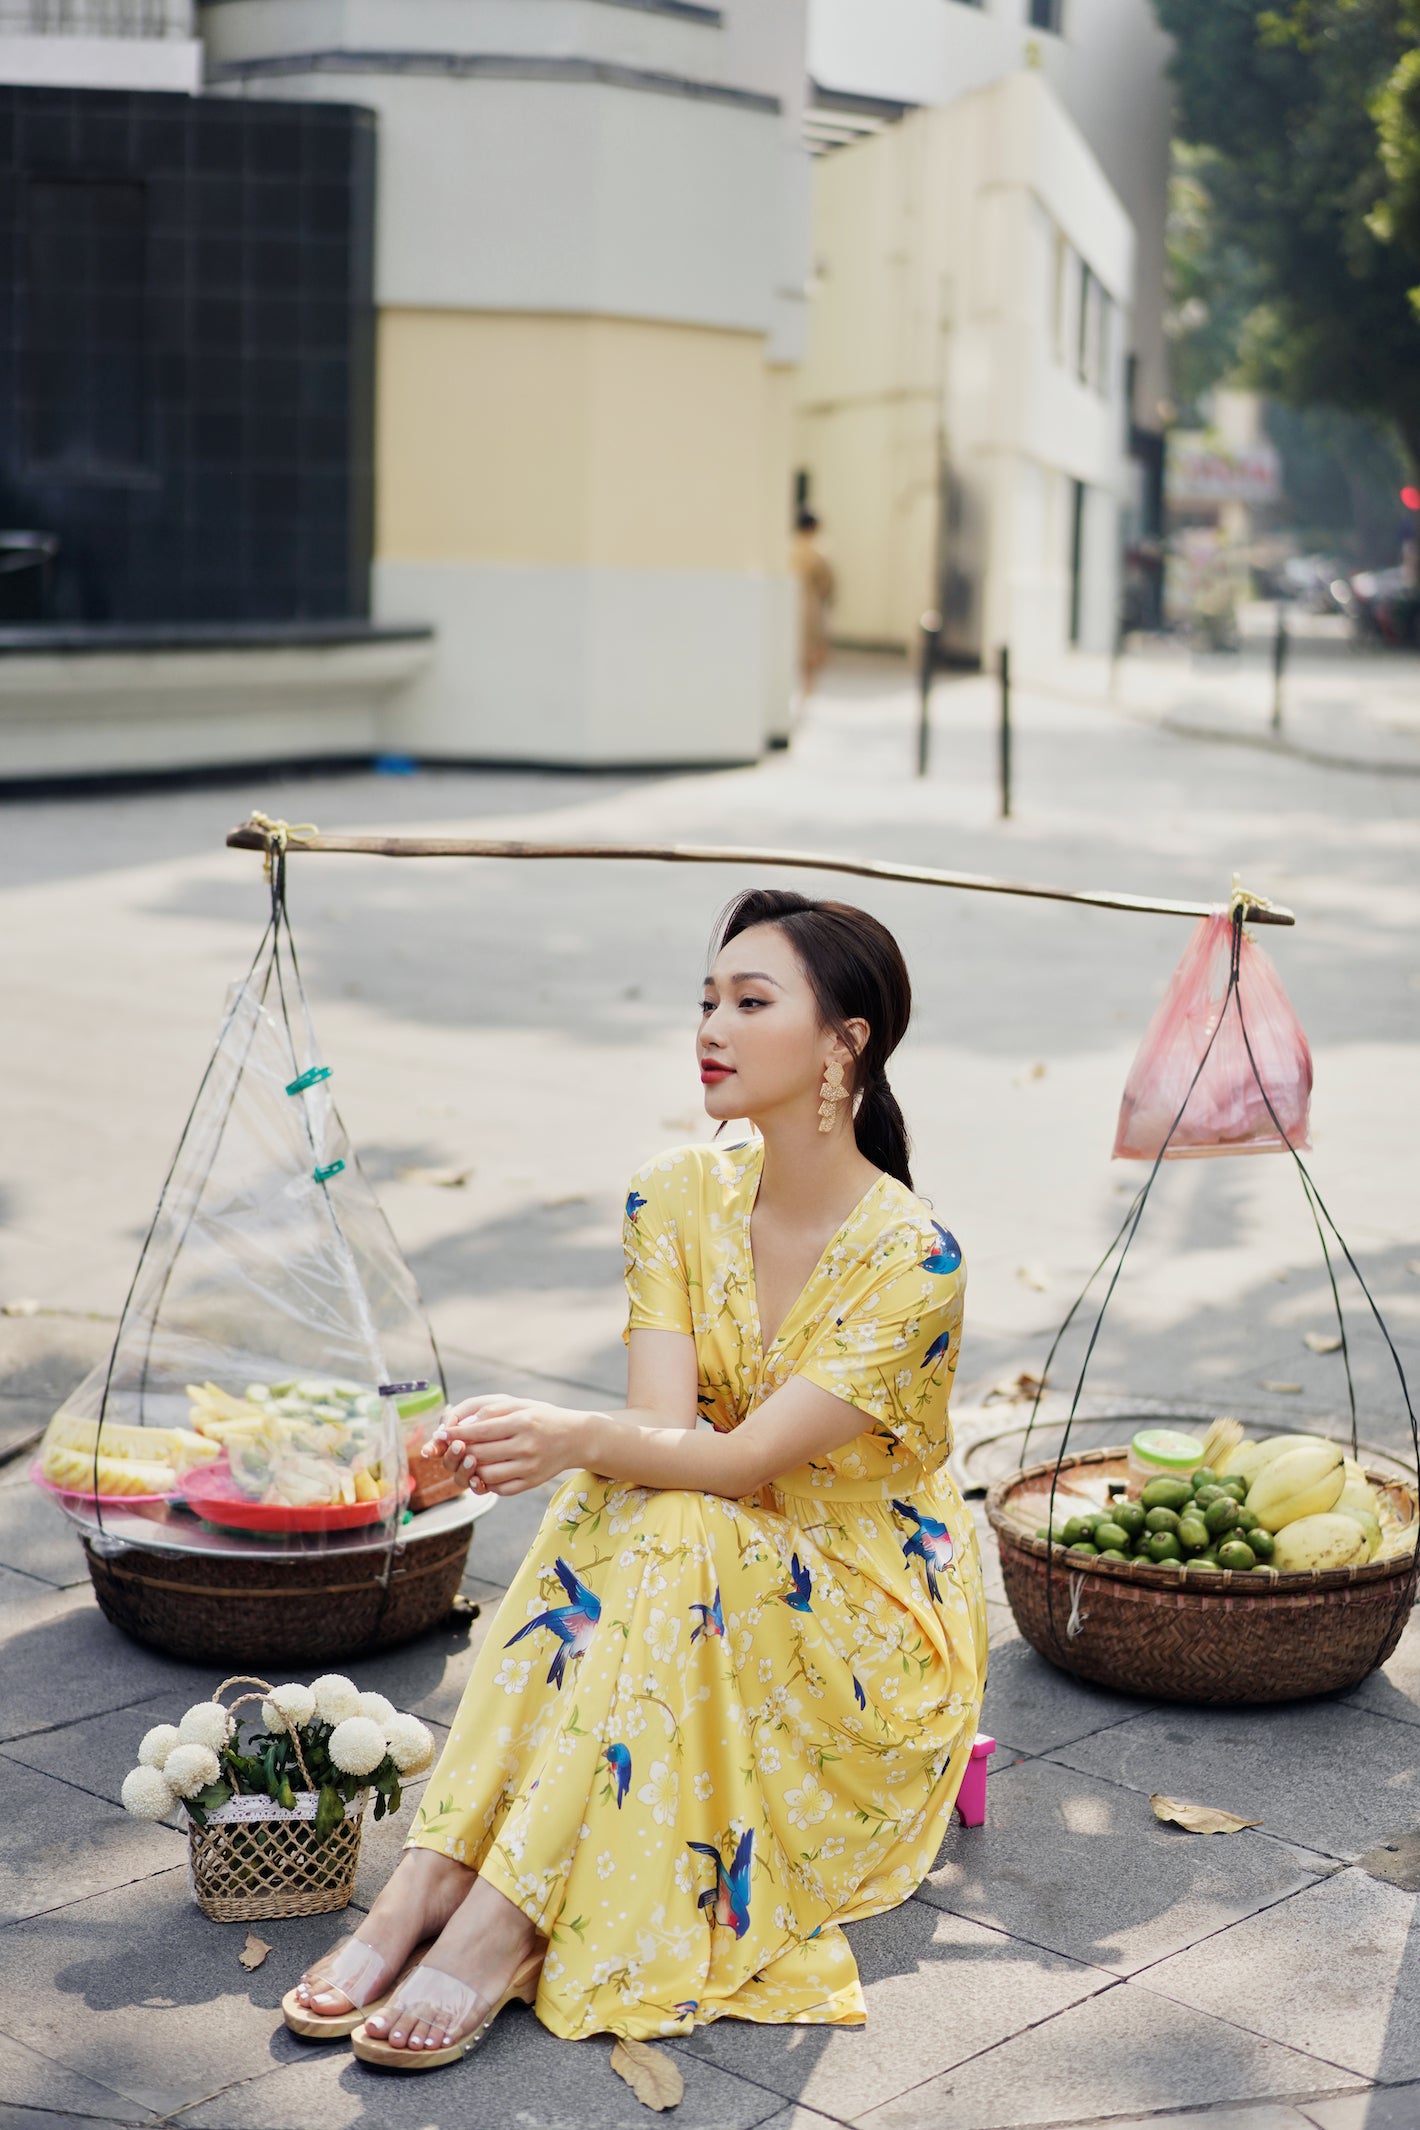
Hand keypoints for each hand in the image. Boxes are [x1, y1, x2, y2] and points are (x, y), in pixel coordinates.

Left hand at [423, 1395, 587, 1495]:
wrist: (576, 1437)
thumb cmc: (542, 1417)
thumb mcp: (520, 1405)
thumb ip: (491, 1411)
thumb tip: (461, 1424)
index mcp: (523, 1422)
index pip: (480, 1431)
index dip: (457, 1433)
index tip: (442, 1433)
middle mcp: (527, 1446)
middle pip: (480, 1454)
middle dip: (460, 1451)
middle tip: (452, 1447)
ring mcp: (530, 1467)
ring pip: (486, 1474)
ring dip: (471, 1468)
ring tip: (469, 1458)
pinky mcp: (532, 1483)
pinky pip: (499, 1488)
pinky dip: (486, 1482)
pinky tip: (485, 1471)